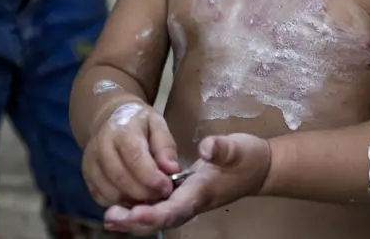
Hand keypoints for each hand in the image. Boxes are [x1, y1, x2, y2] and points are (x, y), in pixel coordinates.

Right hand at [83, 102, 179, 208]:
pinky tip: (134, 198)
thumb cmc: (139, 123)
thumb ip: (166, 146)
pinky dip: (119, 203)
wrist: (110, 119)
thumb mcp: (157, 124)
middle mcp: (101, 146)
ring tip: (149, 197)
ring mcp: (90, 163)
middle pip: (122, 179)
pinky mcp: (87, 176)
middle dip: (145, 193)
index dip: (152, 178)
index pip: (135, 158)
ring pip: (111, 192)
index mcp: (121, 130)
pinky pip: (102, 198)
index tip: (167, 187)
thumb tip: (172, 170)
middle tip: (161, 195)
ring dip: (133, 201)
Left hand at [102, 133, 271, 234]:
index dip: (154, 213)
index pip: (175, 208)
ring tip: (109, 215)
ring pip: (158, 216)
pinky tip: (122, 206)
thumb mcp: (238, 149)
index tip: (134, 213)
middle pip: (161, 219)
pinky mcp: (184, 196)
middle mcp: (192, 202)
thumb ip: (222, 149)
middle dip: (136, 221)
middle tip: (111, 217)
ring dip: (133, 219)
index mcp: (202, 192)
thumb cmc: (248, 158)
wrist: (260, 168)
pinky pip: (159, 208)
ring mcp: (187, 201)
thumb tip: (207, 147)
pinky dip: (140, 210)